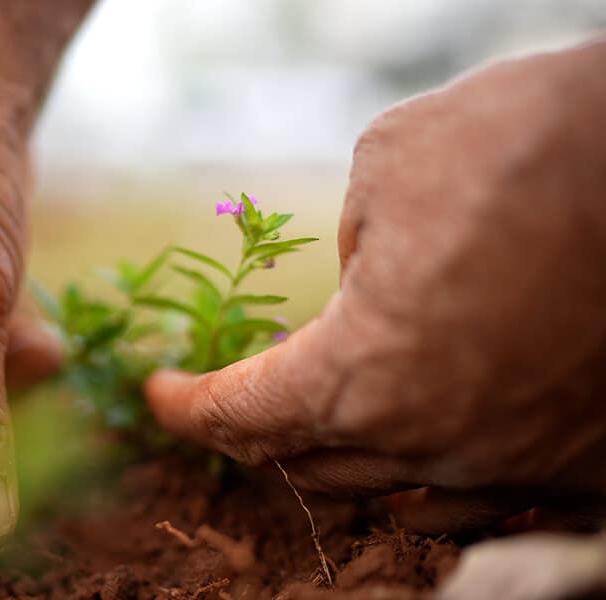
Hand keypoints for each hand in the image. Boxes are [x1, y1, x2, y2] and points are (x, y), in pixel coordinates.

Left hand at [147, 38, 605, 531]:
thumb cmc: (535, 146)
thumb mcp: (395, 167)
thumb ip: (352, 241)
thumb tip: (360, 278)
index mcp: (370, 373)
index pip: (245, 416)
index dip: (189, 407)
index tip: (160, 393)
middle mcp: (439, 442)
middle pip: (310, 463)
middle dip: (252, 435)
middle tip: (224, 406)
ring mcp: (518, 467)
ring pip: (395, 493)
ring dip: (336, 463)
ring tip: (308, 432)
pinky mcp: (585, 466)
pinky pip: (485, 503)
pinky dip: (428, 484)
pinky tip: (416, 462)